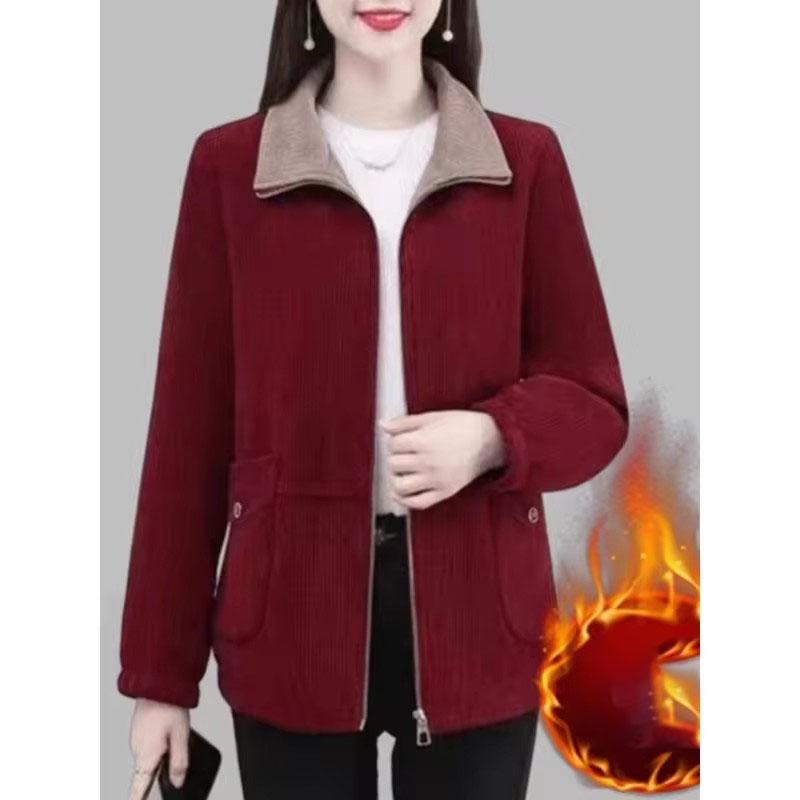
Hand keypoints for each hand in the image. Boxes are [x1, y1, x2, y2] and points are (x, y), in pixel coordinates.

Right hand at [127, 698, 189, 799]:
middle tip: (174, 770)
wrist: (157, 682)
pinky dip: (157, 744)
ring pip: (148, 757)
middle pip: (147, 772)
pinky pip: (148, 744)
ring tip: (175, 740)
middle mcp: (137, 749)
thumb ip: (179, 762)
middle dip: (159, 774)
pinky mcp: (139, 730)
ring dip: (160, 756)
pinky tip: (169, 733)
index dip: (138, 799)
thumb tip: (177, 783)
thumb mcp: (181, 736)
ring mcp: (136, 738)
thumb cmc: (168, 706)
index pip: (139, 786)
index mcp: (146, 754)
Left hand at [378, 410, 505, 509]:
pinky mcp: (444, 492)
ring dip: (397, 478)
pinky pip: (418, 503)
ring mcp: (436, 479)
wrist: (491, 440)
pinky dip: (405, 500)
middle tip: (404, 454)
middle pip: (394, 464)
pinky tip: (401, 492)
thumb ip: (405, 422)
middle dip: (396, 457)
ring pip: (400, 486)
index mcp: (424, 441)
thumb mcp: (432, 417)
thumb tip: (382, 425)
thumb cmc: (463, 426)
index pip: (393, 445)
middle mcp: (429, 462)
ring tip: (403, 471)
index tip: (402, 440)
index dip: (395, 441)